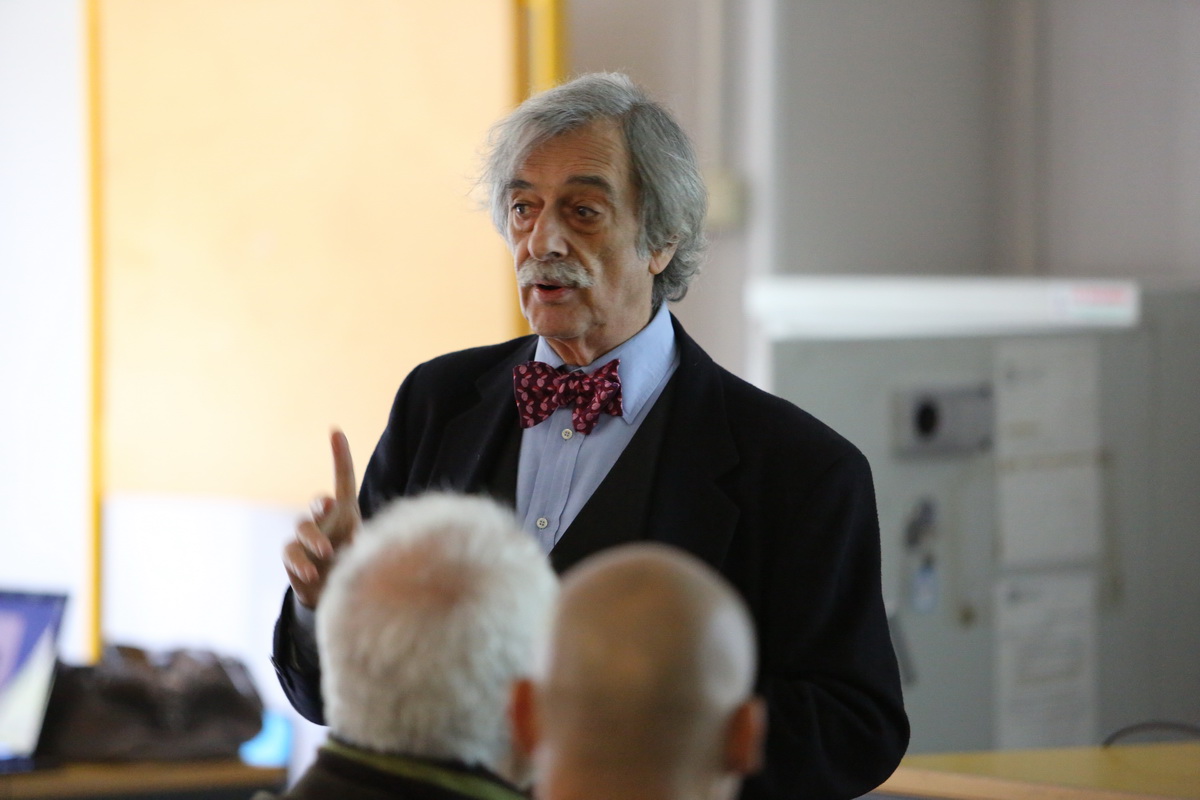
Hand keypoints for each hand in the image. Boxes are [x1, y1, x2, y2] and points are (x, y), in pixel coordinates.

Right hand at [283, 429, 361, 608]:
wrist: (335, 592)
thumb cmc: (354, 563)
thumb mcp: (366, 550)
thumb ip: (364, 543)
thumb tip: (357, 543)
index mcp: (345, 512)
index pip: (342, 480)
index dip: (340, 457)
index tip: (336, 432)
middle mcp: (323, 520)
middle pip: (318, 503)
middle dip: (321, 502)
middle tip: (328, 507)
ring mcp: (305, 537)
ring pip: (302, 527)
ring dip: (314, 538)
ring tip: (327, 552)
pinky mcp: (293, 556)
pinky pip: (292, 553)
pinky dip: (301, 562)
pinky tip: (311, 572)